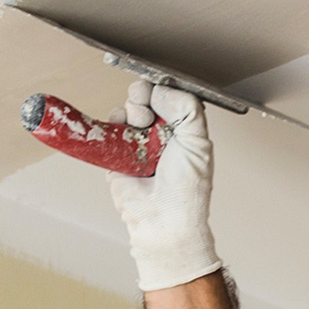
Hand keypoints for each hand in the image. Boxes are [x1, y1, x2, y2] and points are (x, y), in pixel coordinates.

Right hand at [107, 80, 221, 290]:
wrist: (163, 220)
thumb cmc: (186, 189)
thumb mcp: (198, 141)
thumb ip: (186, 107)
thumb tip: (160, 89)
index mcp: (184, 129)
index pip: (170, 94)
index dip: (163, 88)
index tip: (160, 90)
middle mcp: (161, 134)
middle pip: (146, 96)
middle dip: (143, 96)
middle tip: (147, 112)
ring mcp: (138, 143)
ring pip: (128, 109)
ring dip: (131, 112)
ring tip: (140, 128)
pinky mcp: (117, 154)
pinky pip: (110, 128)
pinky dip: (113, 124)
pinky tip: (123, 133)